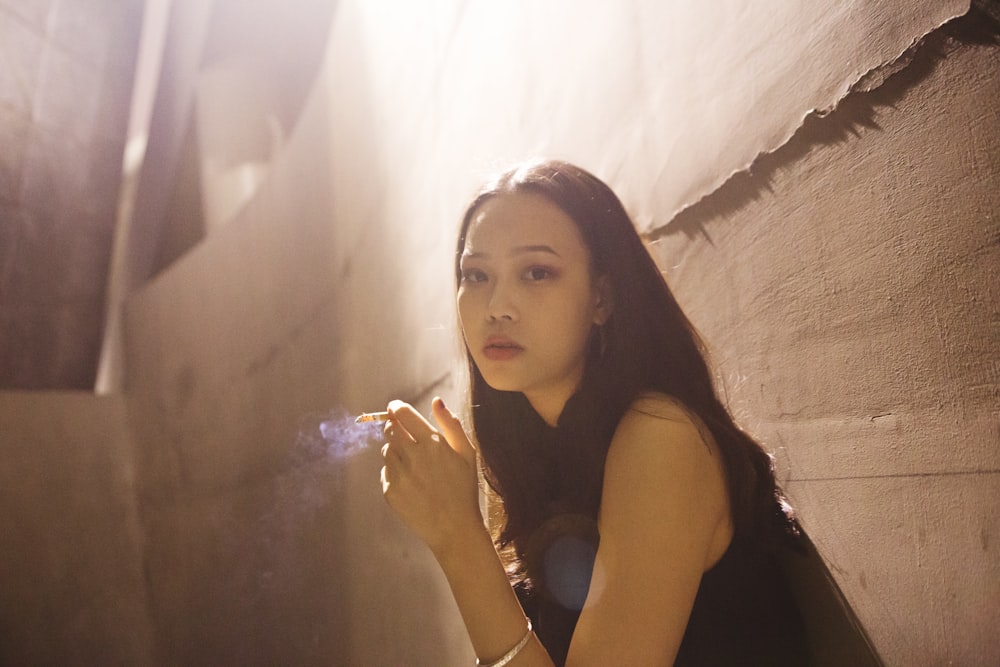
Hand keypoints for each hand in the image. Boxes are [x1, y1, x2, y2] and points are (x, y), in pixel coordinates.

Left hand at [380, 397, 481, 554]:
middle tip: (407, 437)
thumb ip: (451, 424)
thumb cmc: (464, 489)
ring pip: (387, 450)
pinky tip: (412, 483)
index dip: (396, 408)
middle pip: (390, 429)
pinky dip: (394, 472)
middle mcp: (413, 456)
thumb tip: (436, 401)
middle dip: (396, 428)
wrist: (454, 528)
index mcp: (432, 443)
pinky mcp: (390, 491)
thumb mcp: (467, 453)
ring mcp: (399, 474)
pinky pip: (385, 471)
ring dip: (396, 451)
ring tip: (415, 466)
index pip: (403, 414)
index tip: (395, 408)